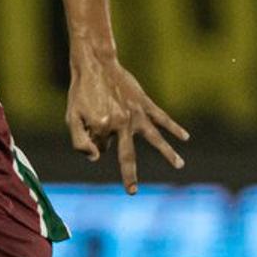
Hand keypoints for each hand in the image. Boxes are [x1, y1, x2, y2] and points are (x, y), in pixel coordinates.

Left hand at [65, 56, 188, 194]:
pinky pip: (162, 117)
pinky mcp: (144, 103)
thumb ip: (79, 141)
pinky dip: (174, 127)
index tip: (89, 129)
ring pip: (155, 138)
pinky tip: (185, 137)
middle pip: (128, 156)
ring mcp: (135, 114)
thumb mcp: (71, 117)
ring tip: (180, 165)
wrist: (95, 64)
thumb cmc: (81, 91)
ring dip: (168, 153)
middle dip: (129, 176)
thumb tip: (97, 158)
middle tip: (132, 191)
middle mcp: (122, 124)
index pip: (101, 148)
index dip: (94, 141)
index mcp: (103, 128)